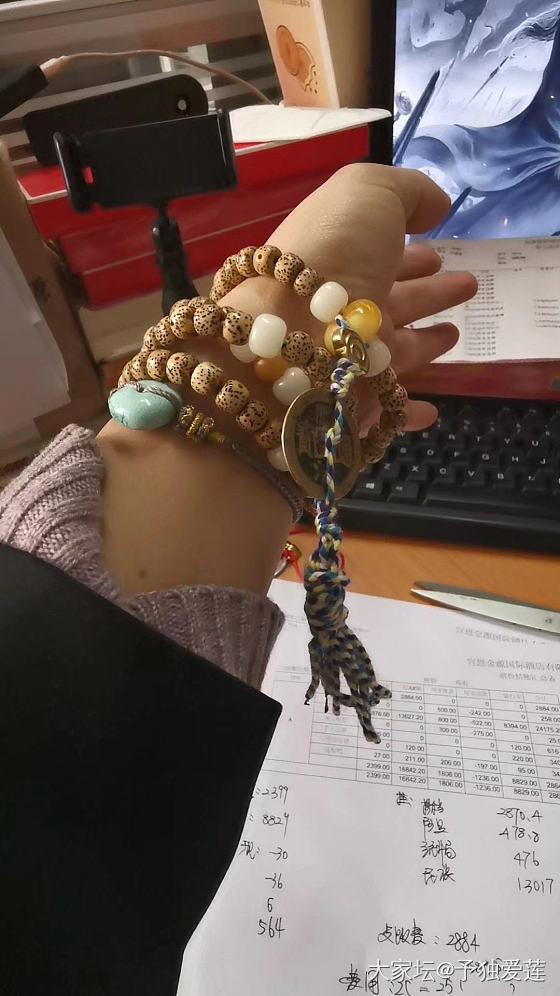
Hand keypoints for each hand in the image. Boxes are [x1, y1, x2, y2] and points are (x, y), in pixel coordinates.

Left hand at [267, 163, 477, 430]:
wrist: (288, 331)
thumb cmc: (332, 253)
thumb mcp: (370, 192)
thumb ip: (408, 191)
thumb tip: (437, 207)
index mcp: (339, 260)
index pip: (378, 256)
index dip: (409, 253)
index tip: (437, 253)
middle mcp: (337, 310)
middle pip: (389, 303)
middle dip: (426, 292)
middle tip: (463, 284)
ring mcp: (343, 360)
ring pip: (393, 352)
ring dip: (425, 343)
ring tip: (454, 334)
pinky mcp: (352, 402)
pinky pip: (385, 410)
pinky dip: (408, 411)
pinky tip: (431, 411)